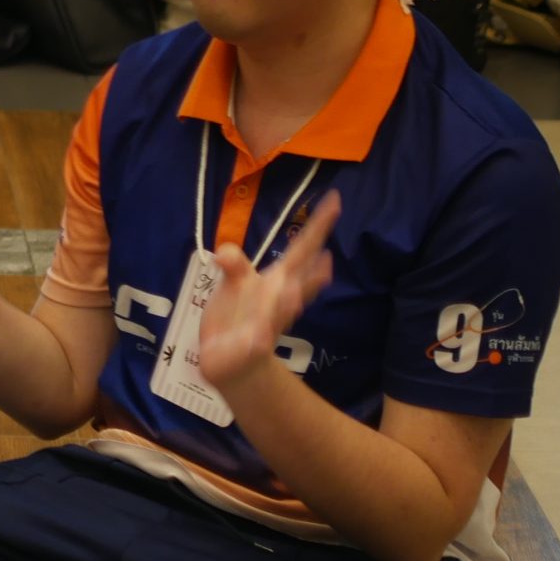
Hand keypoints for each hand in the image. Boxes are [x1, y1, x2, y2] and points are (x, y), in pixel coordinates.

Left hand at [199, 190, 341, 388]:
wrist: (232, 360)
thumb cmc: (237, 315)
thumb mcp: (234, 285)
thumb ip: (235, 265)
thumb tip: (225, 249)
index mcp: (277, 280)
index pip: (301, 250)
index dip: (317, 226)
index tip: (334, 200)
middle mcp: (279, 300)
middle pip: (299, 282)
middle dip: (312, 274)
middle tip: (327, 261)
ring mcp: (268, 325)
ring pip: (281, 313)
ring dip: (288, 304)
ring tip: (294, 293)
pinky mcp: (250, 348)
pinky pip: (254, 344)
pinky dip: (256, 340)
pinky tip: (257, 338)